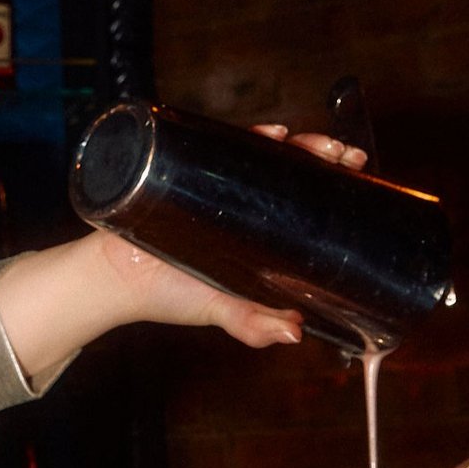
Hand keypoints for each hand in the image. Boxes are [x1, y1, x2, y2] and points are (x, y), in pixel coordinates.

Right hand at [86, 127, 368, 348]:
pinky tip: (267, 134)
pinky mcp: (185, 170)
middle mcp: (238, 201)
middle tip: (345, 155)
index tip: (357, 171)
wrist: (111, 282)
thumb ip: (251, 323)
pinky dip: (244, 136)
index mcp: (255, 230)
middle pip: (289, 167)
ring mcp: (212, 182)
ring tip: (315, 142)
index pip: (302, 196)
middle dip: (321, 154)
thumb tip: (292, 333)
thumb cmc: (166, 295)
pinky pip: (216, 145)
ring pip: (260, 151)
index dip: (332, 181)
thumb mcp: (218, 310)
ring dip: (293, 141)